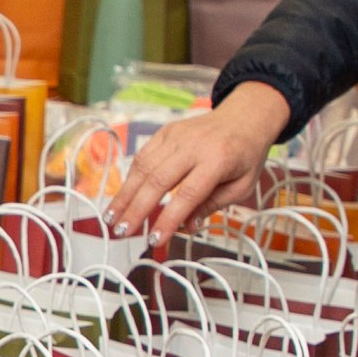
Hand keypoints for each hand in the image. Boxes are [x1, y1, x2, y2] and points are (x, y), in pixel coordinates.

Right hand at [108, 83, 290, 237]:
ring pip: (143, 167)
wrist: (246, 116)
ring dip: (125, 195)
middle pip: (158, 180)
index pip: (188, 195)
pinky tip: (122, 197)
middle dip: (136, 209)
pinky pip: (143, 156)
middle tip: (121, 232)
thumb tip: (186, 226)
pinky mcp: (166, 132)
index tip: (155, 240)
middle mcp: (193, 145)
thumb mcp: (242, 186)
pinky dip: (130, 178)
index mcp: (218, 160)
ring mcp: (176, 135)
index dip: (168, 219)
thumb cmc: (246, 154)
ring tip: (111, 218)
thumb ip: (212, 206)